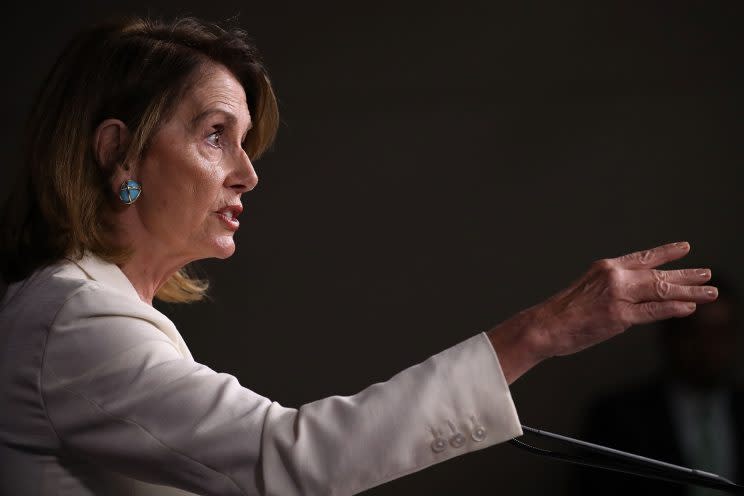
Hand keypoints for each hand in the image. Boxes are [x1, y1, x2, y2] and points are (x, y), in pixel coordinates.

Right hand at [488, 241, 717, 383]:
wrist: (543, 325)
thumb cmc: (561, 314)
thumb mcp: (586, 291)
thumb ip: (611, 290)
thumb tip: (633, 298)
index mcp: (605, 269)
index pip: (642, 258)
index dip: (665, 253)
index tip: (685, 248)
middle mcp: (614, 277)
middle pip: (658, 274)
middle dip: (686, 275)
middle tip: (707, 274)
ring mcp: (618, 295)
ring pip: (662, 291)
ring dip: (690, 291)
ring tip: (711, 292)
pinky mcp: (619, 315)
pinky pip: (654, 311)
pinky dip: (674, 309)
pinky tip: (690, 307)